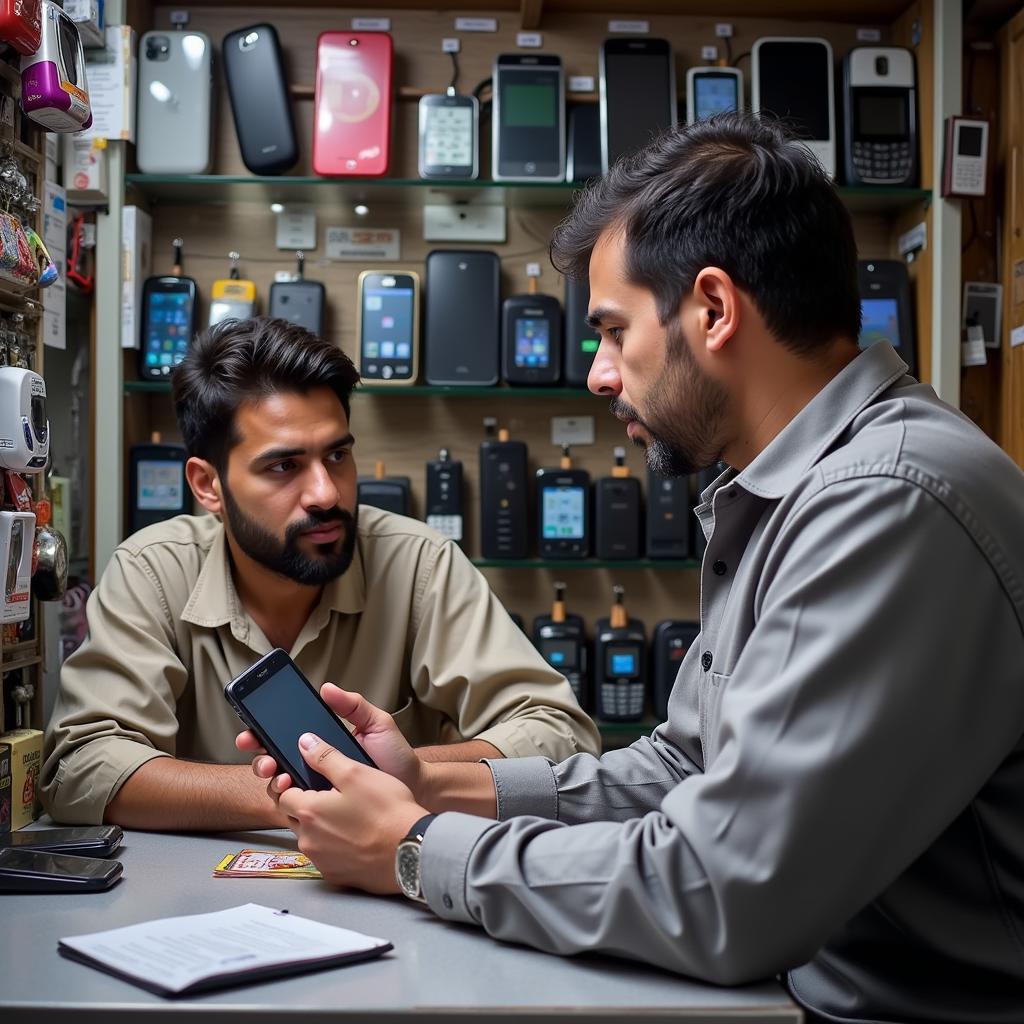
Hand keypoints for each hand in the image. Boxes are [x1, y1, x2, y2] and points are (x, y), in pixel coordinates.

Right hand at [236, 683, 425, 797]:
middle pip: (274, 757)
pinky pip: (296, 804)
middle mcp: (315, 764)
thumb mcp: (376, 723)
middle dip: (259, 753)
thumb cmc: (395, 756)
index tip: (253, 727)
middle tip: (260, 750)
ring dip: (269, 774)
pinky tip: (289, 788)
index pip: (287, 734)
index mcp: (323, 741)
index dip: (264, 730)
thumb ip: (353, 705)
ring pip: (279, 781)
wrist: (413, 788)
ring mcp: (317, 786)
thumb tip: (327, 688)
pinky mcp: (324, 807)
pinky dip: (286, 797)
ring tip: (276, 770)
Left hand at [278, 731, 426, 893]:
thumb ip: (325, 757)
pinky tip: (357, 838)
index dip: (295, 784)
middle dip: (308, 806)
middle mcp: (308, 840)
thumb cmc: (387, 811)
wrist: (412, 850)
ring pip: (311, 838)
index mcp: (309, 812)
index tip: (311, 781)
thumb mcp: (357, 773)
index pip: (283, 795)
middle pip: (295, 818)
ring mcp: (322, 861)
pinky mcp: (336, 876)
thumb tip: (304, 743)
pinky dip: (336, 847)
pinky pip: (327, 857)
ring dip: (322, 827)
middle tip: (335, 797)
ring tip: (350, 817)